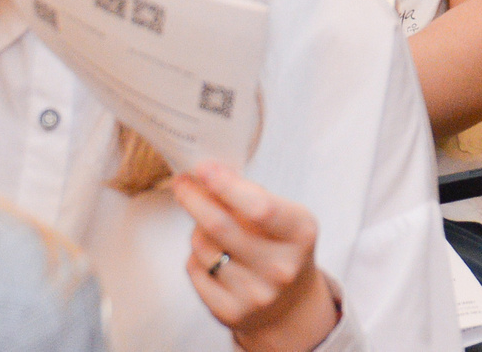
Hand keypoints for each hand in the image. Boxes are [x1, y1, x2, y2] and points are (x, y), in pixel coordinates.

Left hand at [174, 162, 339, 351]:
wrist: (290, 305)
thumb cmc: (281, 246)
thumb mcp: (284, 215)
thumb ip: (251, 195)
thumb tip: (208, 174)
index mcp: (300, 233)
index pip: (260, 207)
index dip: (226, 186)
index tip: (203, 168)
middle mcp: (281, 267)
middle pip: (221, 226)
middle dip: (194, 199)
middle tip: (181, 183)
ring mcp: (256, 294)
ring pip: (203, 247)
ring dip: (197, 228)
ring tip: (206, 224)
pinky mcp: (231, 313)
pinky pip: (195, 270)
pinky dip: (196, 255)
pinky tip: (209, 253)